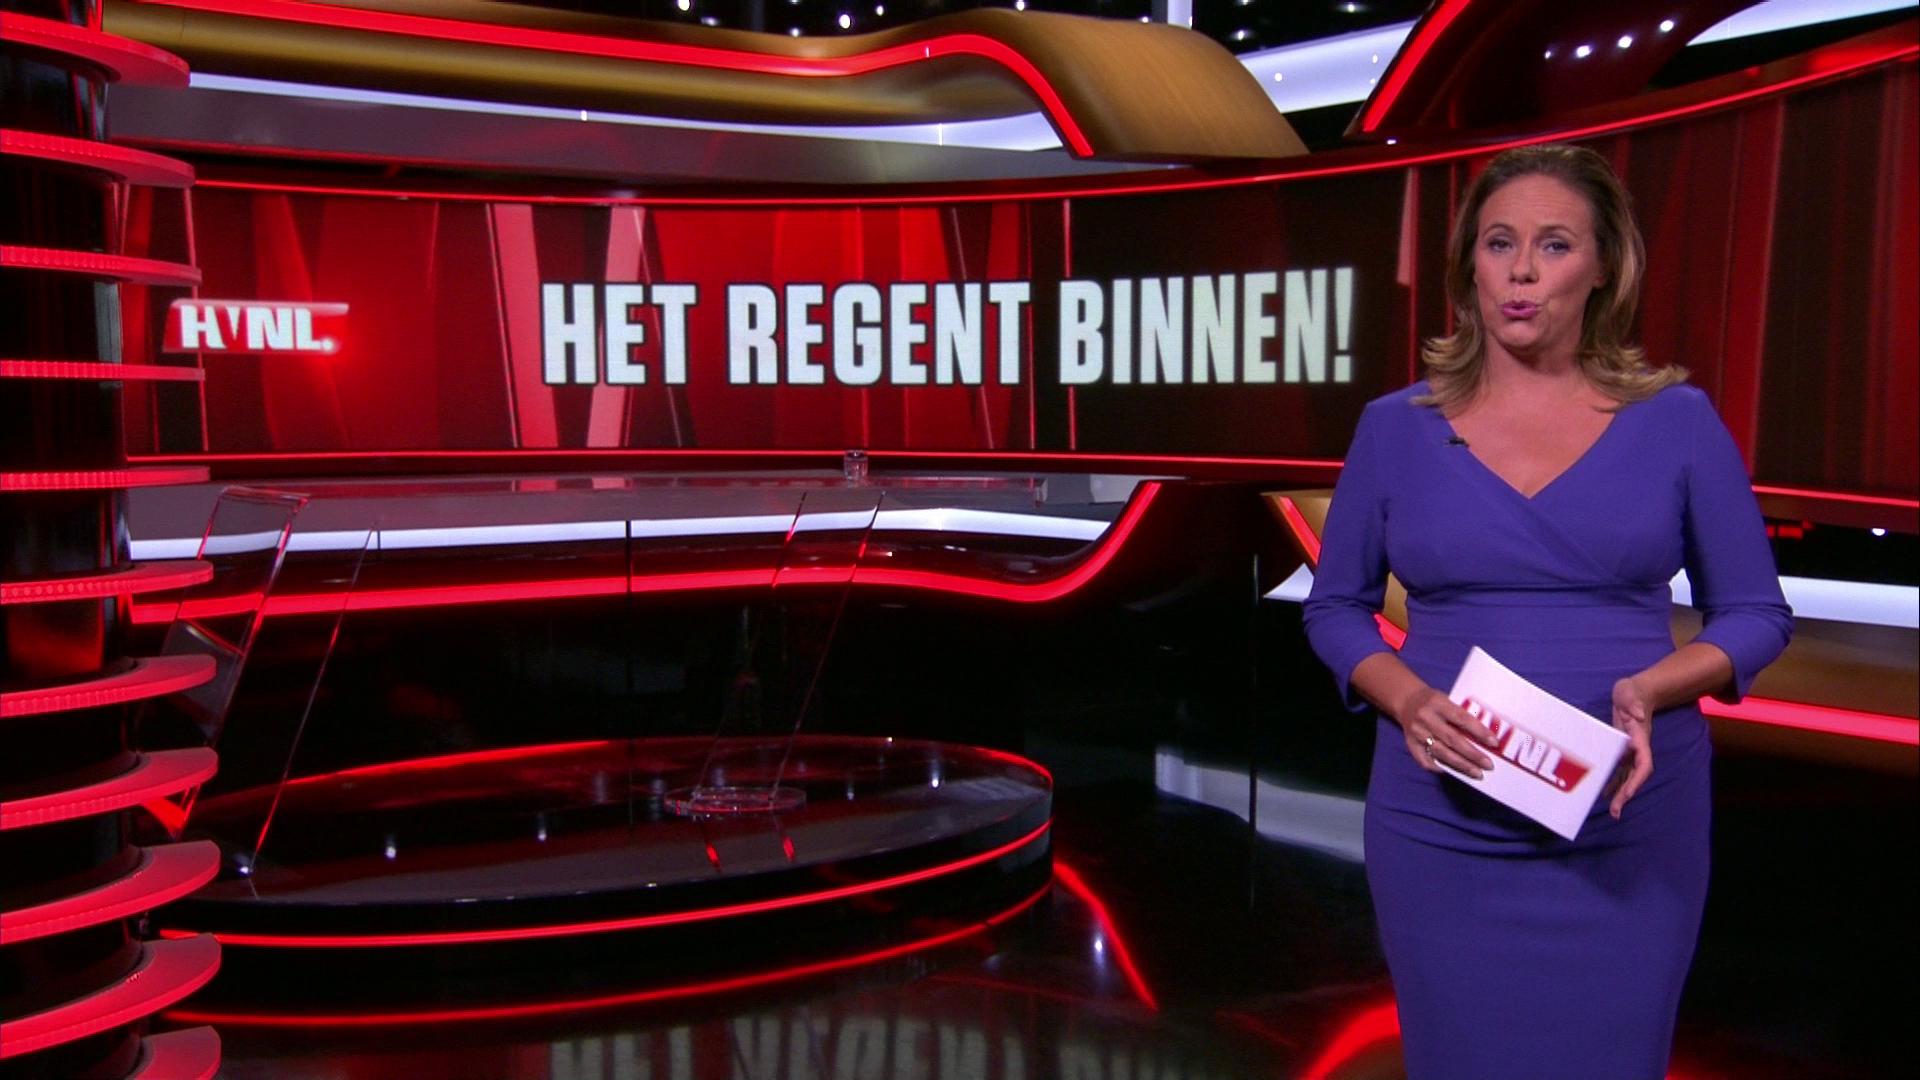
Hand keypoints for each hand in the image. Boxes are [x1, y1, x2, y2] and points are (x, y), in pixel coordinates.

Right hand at [1395, 686, 1499, 778]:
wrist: (1406, 701)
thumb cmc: (1433, 701)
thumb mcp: (1447, 699)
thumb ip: (1462, 715)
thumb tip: (1485, 737)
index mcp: (1437, 703)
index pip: (1462, 718)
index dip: (1479, 731)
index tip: (1493, 743)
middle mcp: (1426, 718)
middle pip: (1452, 739)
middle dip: (1473, 754)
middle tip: (1488, 765)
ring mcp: (1417, 733)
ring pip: (1441, 752)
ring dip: (1461, 765)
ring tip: (1477, 773)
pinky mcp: (1410, 744)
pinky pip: (1425, 761)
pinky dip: (1440, 768)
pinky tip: (1453, 772)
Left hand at [1608, 675, 1654, 817]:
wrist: (1635, 693)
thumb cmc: (1632, 693)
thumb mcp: (1631, 694)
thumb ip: (1634, 703)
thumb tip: (1637, 714)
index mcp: (1641, 739)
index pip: (1644, 764)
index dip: (1637, 779)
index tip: (1629, 793)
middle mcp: (1637, 749)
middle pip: (1635, 776)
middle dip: (1626, 794)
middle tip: (1616, 813)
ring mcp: (1630, 751)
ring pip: (1626, 776)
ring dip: (1620, 794)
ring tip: (1612, 812)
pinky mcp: (1621, 750)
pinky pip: (1618, 770)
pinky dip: (1613, 782)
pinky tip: (1603, 794)